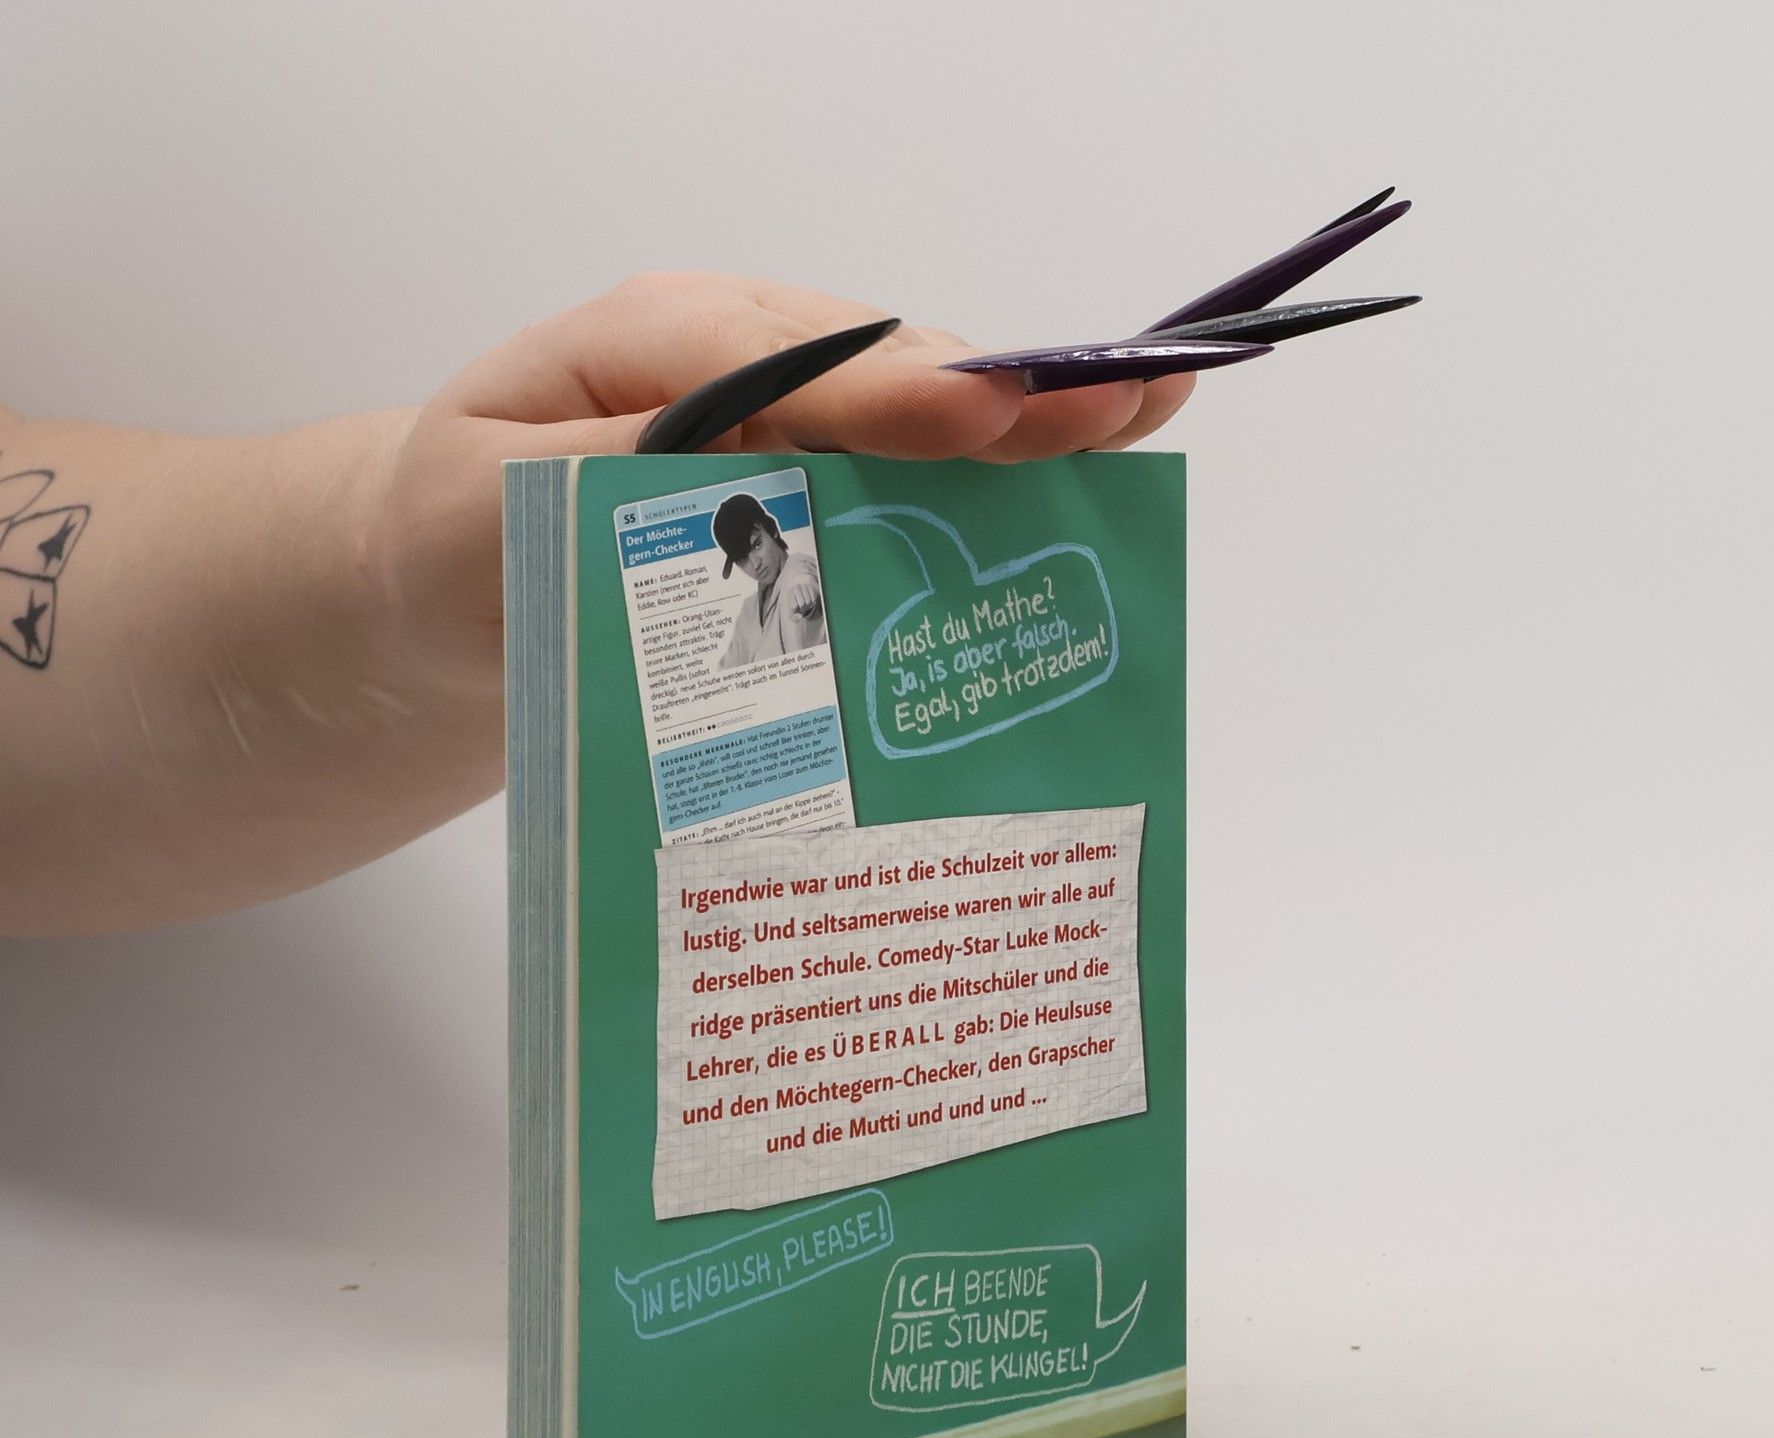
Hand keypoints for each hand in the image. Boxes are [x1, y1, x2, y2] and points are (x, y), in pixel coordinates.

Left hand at [371, 274, 1194, 684]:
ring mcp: (796, 426)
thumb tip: (748, 490)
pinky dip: (998, 499)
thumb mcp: (492, 506)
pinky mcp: (819, 488)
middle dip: (1005, 398)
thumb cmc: (462, 531)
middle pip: (894, 376)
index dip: (894, 393)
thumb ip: (603, 488)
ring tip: (1143, 421)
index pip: (793, 358)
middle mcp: (751, 368)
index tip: (982, 415)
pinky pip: (916, 486)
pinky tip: (1085, 501)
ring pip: (922, 429)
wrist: (445, 571)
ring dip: (1030, 441)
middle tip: (1122, 401)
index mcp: (664, 345)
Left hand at [785, 571, 823, 619]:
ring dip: (809, 606)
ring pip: (809, 602)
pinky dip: (813, 602)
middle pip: (802, 604)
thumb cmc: (796, 606)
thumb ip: (795, 618)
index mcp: (790, 594)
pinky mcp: (811, 587)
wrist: (801, 596)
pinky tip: (810, 602)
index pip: (794, 606)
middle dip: (803, 608)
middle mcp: (796, 588)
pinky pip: (814, 598)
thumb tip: (800, 617)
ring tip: (806, 605)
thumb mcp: (793, 614)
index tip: (795, 609)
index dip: (796, 611)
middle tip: (802, 608)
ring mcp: (804, 586)